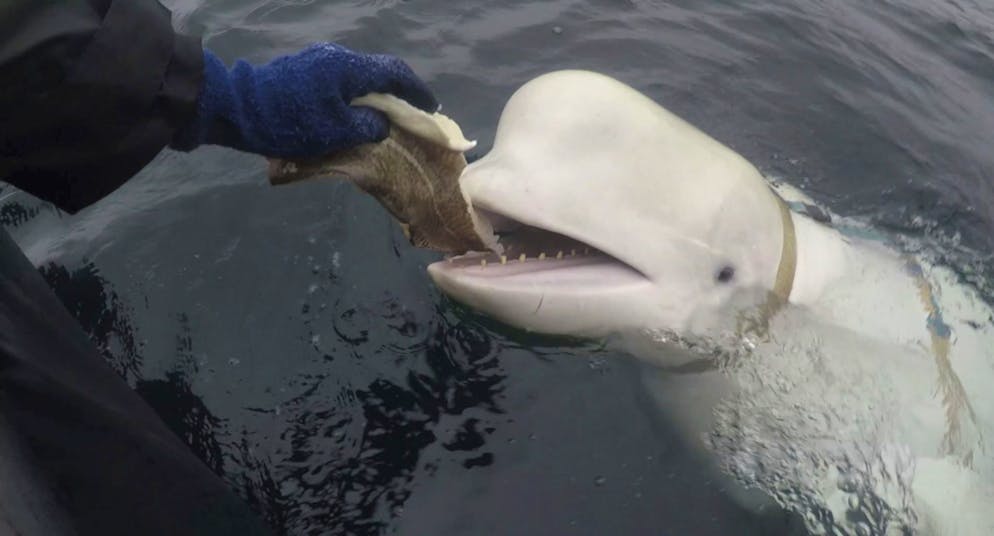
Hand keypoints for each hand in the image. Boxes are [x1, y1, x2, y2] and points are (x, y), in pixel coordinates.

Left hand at [172, 43, 437, 157]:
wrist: (237, 109)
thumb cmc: (289, 122)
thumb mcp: (336, 132)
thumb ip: (368, 126)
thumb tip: (381, 123)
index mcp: (349, 69)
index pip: (395, 74)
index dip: (417, 92)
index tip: (431, 109)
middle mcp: (337, 58)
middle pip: (378, 72)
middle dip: (398, 93)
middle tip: (410, 114)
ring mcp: (319, 61)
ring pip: (359, 76)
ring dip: (375, 96)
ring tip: (384, 118)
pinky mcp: (305, 70)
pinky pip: (341, 80)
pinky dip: (355, 95)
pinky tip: (353, 114)